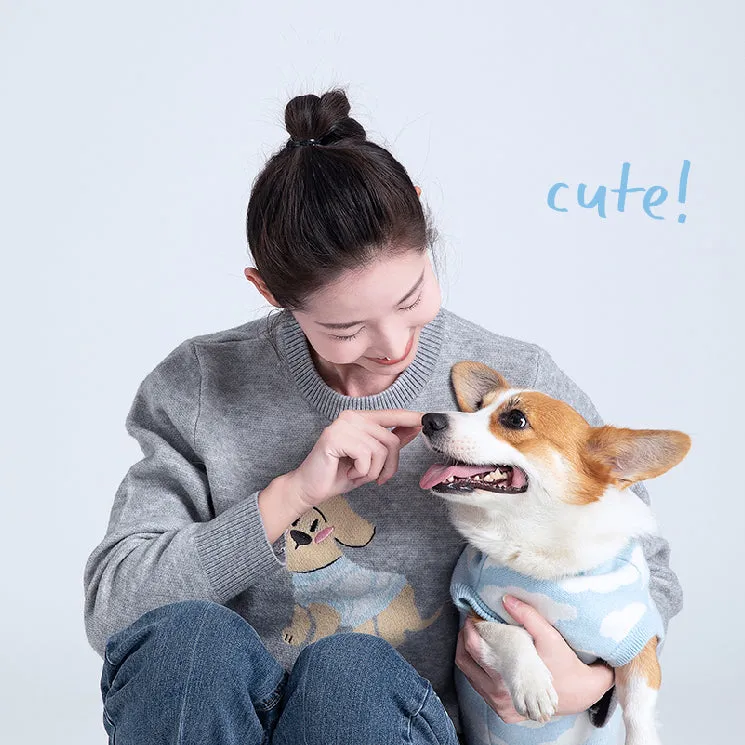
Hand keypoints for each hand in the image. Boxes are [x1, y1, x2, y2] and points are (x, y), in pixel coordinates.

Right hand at [287, 409, 422, 510]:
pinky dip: (361, 472)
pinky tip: (347, 473)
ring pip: (380, 450)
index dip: (410, 418)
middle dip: (388, 466)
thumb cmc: (339, 474)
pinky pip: (366, 456)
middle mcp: (352, 416)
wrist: (310, 489)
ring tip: (355, 474)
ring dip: (372, 472)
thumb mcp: (371, 460)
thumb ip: (391, 441)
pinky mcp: (335, 436)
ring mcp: (342, 424)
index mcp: (360, 418)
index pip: (392, 415)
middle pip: (391, 440)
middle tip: (375, 478)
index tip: (427, 418)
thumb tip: (415, 427)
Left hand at [456, 595, 614, 722]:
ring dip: (469, 652)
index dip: (470, 627)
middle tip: (472, 621)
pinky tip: (487, 653)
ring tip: (478, 634)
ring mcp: (499, 706)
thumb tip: (505, 599)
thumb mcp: (549, 636)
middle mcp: (499, 696)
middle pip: (465, 660)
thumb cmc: (565, 663)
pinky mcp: (503, 711)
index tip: (474, 613)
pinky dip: (477, 668)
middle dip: (465, 637)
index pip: (474, 648)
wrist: (581, 693)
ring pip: (469, 674)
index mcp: (507, 679)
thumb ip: (527, 616)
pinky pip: (478, 686)